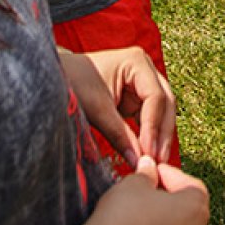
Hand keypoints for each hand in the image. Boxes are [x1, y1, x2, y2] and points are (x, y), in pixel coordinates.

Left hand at [65, 45, 177, 165]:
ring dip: (159, 137)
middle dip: (162, 134)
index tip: (149, 154)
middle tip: (158, 162)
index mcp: (137, 62)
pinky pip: (150, 117)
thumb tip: (138, 161)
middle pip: (166, 103)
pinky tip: (147, 154)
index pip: (156, 97)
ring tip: (155, 162)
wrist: (59, 77)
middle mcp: (146, 69)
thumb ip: (119, 134)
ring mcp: (144, 82)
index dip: (154, 127)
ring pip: (162, 112)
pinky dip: (149, 135)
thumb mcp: (96, 109)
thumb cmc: (74, 83)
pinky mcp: (138, 97)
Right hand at [89, 157, 209, 224]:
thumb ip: (147, 174)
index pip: (191, 184)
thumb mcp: (133, 184)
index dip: (172, 174)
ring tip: (141, 211)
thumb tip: (149, 167)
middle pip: (189, 209)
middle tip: (149, 188)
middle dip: (171, 196)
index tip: (154, 170)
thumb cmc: (121, 218)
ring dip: (166, 219)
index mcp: (195, 209)